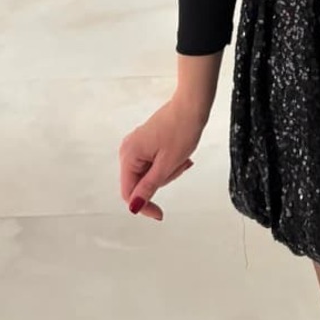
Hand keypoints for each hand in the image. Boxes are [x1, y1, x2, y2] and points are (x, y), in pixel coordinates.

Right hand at [118, 97, 205, 221]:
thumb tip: (134, 207)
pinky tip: (180, 156)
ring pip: (149, 174)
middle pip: (139, 183)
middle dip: (161, 180)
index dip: (143, 205)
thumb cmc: (181, 130)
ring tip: (182, 158)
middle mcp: (128, 149)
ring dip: (167, 171)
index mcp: (129, 155)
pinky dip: (167, 164)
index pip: (129, 192)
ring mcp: (136, 145)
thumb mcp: (166, 164)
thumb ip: (148, 187)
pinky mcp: (145, 142)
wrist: (192, 105)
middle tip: (180, 166)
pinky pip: (153, 163)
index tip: (160, 214)